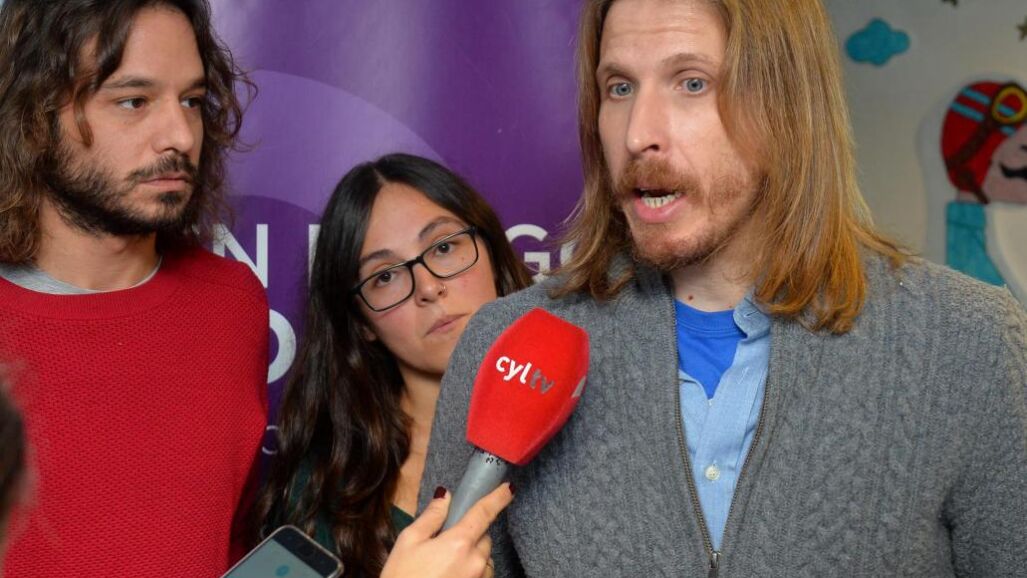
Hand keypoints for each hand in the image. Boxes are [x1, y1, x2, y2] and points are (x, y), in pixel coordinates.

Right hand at [381, 483, 513, 577]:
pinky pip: (482, 576)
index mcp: (459, 543)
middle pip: (484, 537)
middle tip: (446, 541)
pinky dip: (473, 572)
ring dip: (473, 555)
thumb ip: (431, 517)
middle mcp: (476, 562)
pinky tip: (450, 576)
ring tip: (446, 565)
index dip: (498, 498)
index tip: (508, 489)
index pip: (484, 513)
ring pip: (484, 558)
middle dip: (471, 534)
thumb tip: (446, 497)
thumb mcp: (409, 541)